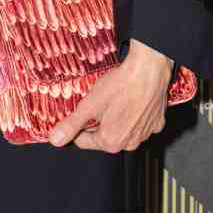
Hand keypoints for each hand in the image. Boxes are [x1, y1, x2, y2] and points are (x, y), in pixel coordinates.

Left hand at [49, 40, 172, 152]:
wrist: (149, 69)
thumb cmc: (121, 85)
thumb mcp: (89, 105)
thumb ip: (71, 125)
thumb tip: (55, 139)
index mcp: (111, 142)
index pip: (83, 141)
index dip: (79, 124)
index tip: (82, 111)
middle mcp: (130, 143)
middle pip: (104, 136)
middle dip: (99, 122)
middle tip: (100, 102)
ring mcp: (145, 134)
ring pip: (122, 129)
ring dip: (117, 119)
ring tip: (116, 99)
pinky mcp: (157, 123)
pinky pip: (140, 122)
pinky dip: (134, 114)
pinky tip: (131, 100)